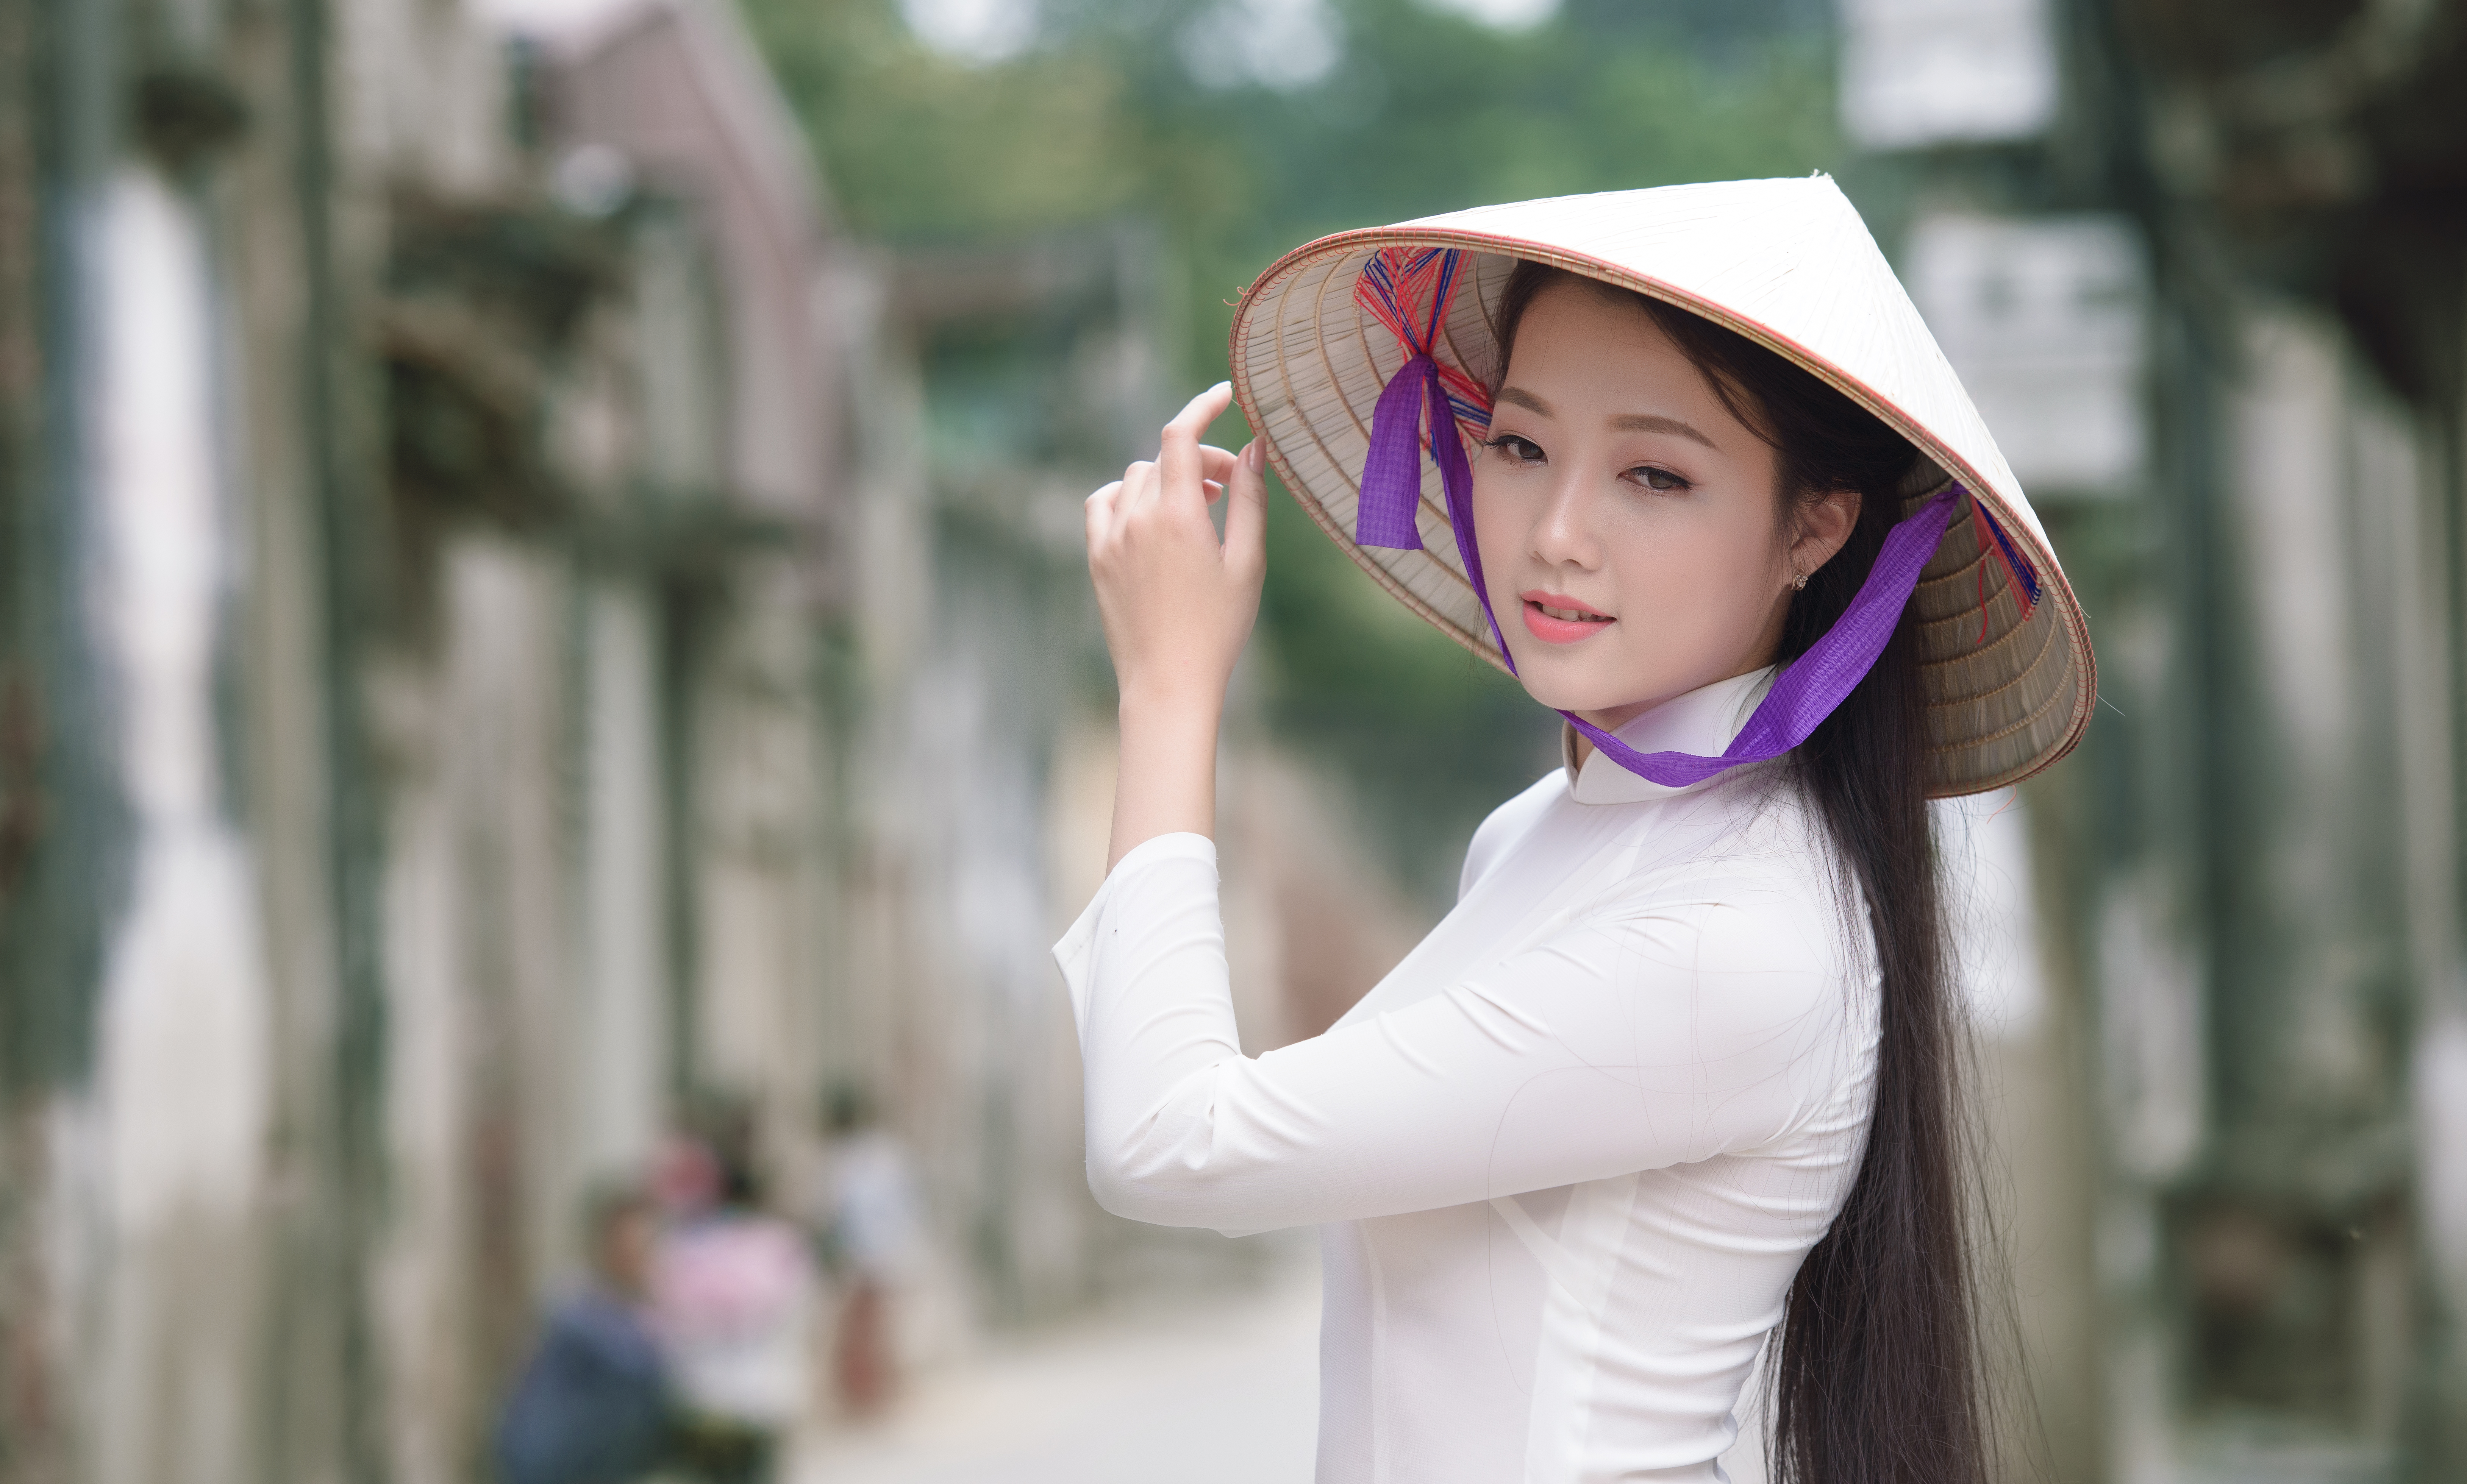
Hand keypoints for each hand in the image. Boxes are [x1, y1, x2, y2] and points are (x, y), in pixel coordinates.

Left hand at [1084, 382, 1267, 713]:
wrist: (1167, 682)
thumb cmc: (1218, 629)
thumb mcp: (1248, 563)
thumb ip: (1251, 500)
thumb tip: (1255, 447)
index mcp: (1178, 518)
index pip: (1180, 437)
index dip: (1202, 406)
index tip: (1223, 394)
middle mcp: (1136, 521)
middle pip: (1164, 458)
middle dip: (1201, 461)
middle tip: (1229, 488)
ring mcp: (1109, 538)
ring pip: (1135, 478)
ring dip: (1167, 480)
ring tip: (1198, 510)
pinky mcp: (1095, 557)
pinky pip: (1104, 502)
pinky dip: (1128, 496)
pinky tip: (1152, 519)